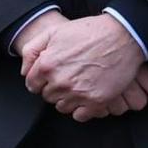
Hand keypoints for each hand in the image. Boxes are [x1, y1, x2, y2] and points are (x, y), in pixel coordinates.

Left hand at [20, 14, 146, 118]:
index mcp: (47, 65)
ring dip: (68, 99)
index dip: (40, 81)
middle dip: (55, 88)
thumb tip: (25, 71)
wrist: (123, 36)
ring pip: (62, 107)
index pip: (32, 85)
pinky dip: (81, 109)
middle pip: (48, 96)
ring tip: (79, 84)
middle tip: (69, 77)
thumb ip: (32, 51)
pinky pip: (79, 115)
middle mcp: (60, 82)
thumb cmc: (89, 32)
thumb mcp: (53, 32)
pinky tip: (86, 95)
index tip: (50, 78)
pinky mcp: (96, 101)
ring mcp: (78, 93)